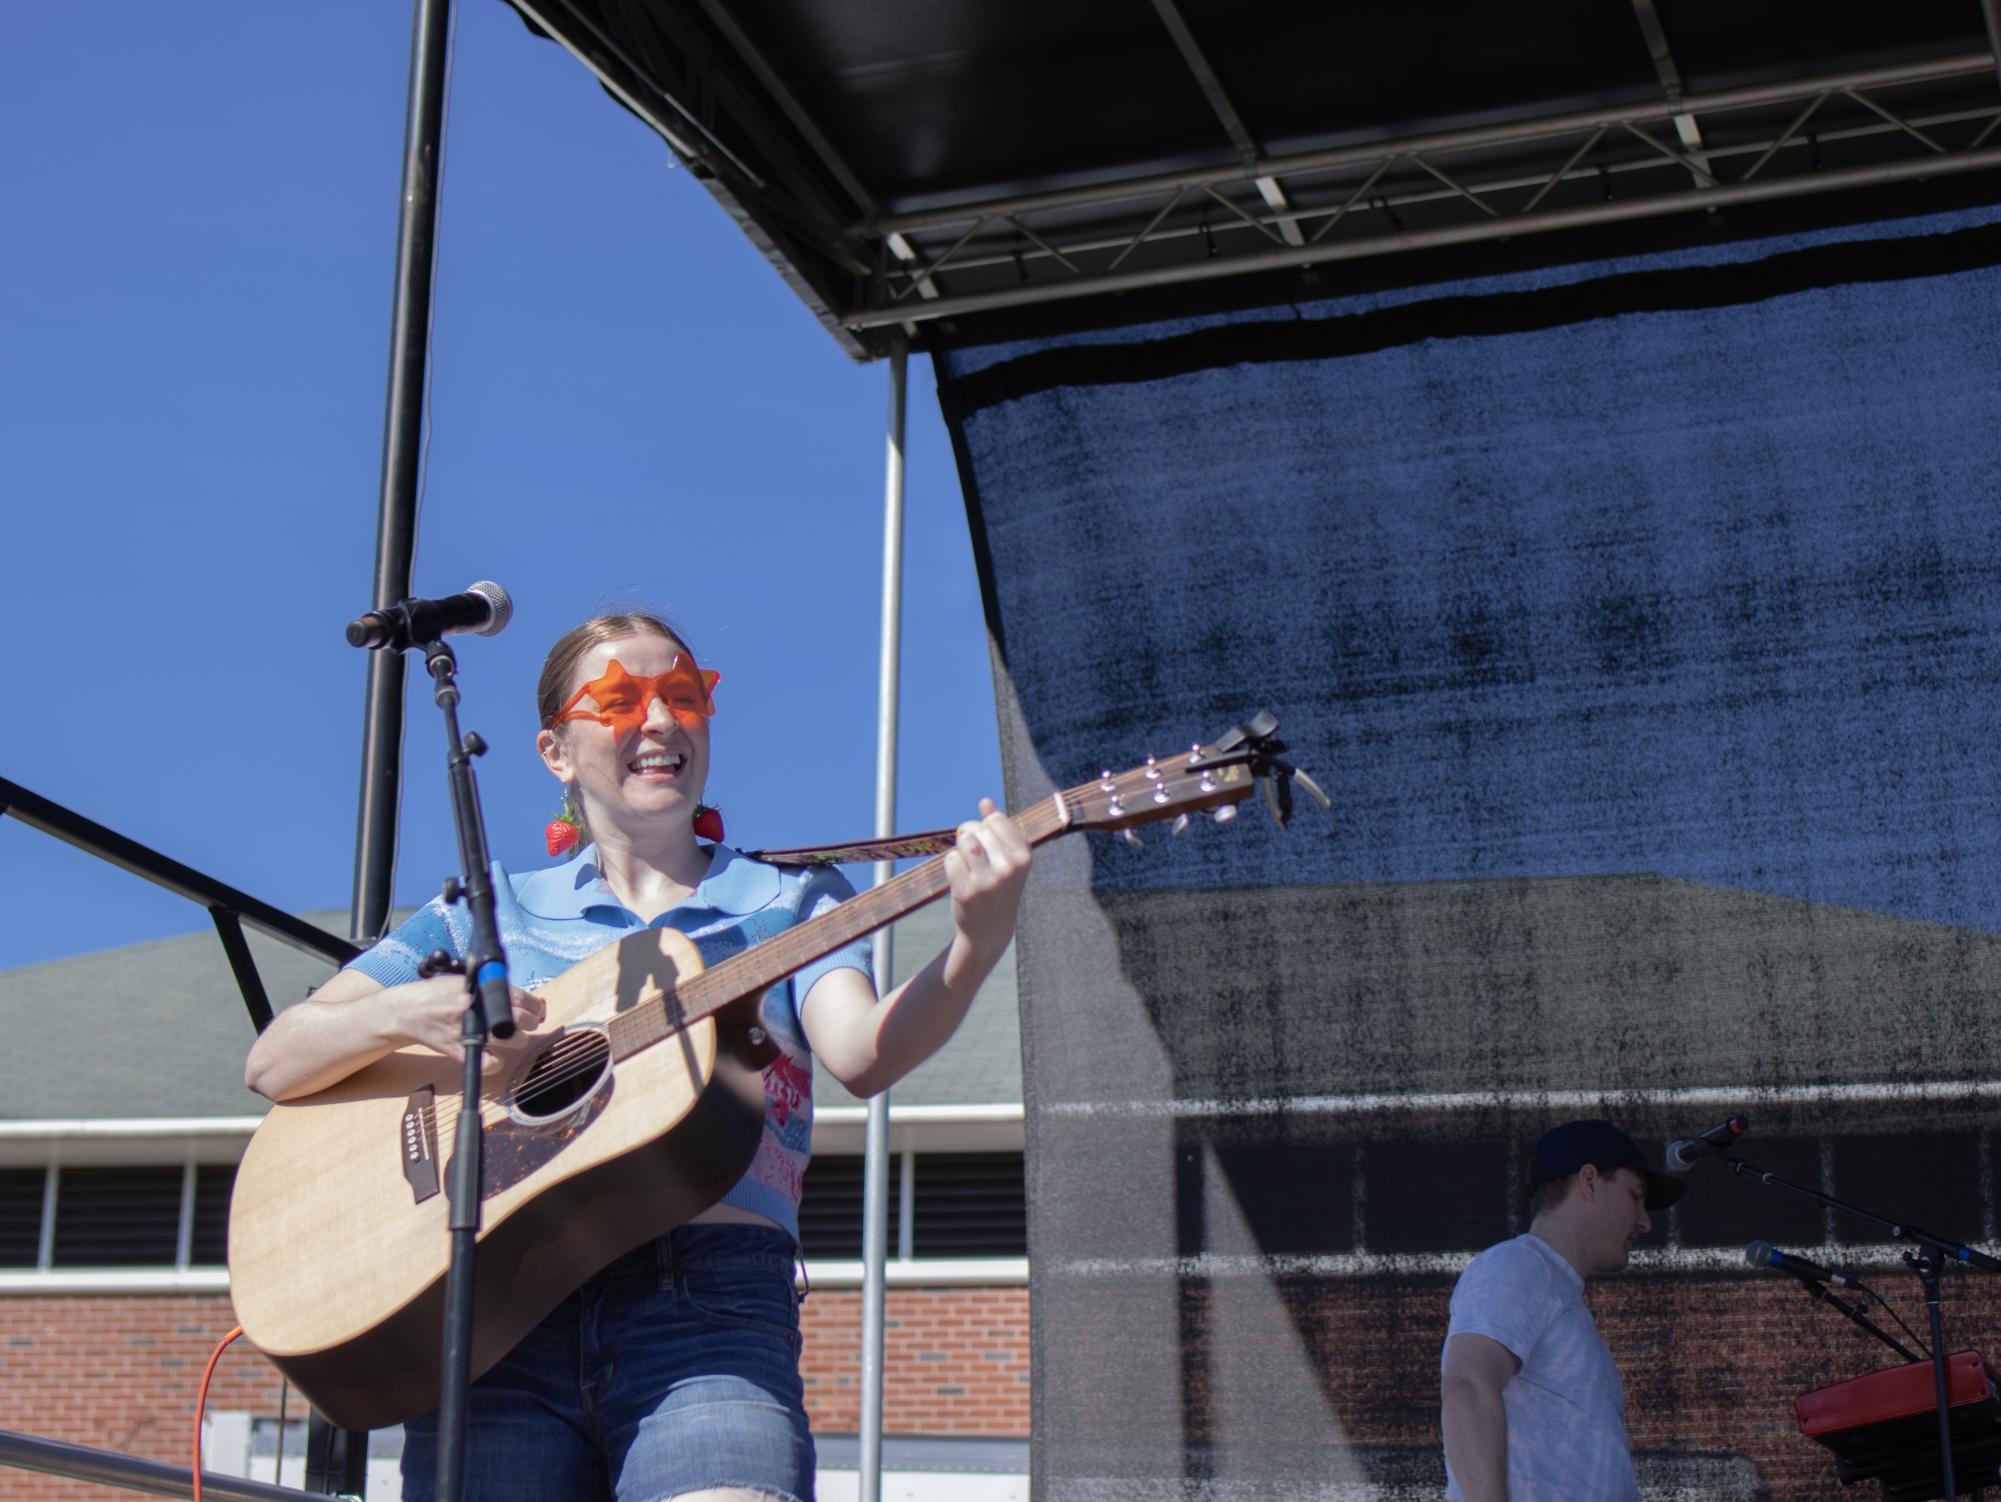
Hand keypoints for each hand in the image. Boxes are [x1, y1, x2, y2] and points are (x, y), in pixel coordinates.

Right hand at [391, 976, 546, 1064]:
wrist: (407, 1011)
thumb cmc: (438, 994)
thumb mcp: (463, 980)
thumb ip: (488, 986)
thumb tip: (522, 996)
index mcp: (477, 988)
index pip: (519, 996)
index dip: (534, 1005)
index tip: (538, 1009)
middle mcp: (474, 1008)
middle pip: (519, 1019)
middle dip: (531, 1022)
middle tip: (529, 1023)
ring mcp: (465, 1030)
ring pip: (508, 1040)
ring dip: (518, 1040)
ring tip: (514, 1037)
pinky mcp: (456, 1050)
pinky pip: (486, 1063)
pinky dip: (495, 1063)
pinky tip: (494, 1058)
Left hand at [944, 797, 1029, 959]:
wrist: (990, 929)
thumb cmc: (998, 887)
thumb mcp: (1006, 858)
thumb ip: (998, 828)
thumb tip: (985, 802)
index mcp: (1024, 856)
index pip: (995, 820)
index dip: (984, 826)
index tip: (986, 842)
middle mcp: (1009, 868)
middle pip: (976, 829)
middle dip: (968, 836)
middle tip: (973, 856)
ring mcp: (988, 880)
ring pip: (963, 841)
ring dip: (960, 850)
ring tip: (968, 866)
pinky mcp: (967, 891)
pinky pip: (950, 859)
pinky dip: (951, 865)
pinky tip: (960, 878)